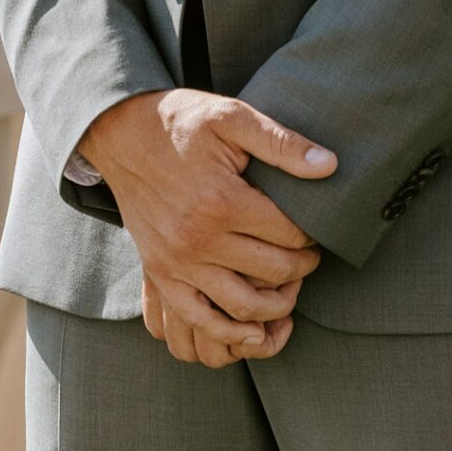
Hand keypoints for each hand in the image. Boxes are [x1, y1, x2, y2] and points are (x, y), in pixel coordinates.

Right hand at [83, 89, 335, 362]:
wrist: (121, 133)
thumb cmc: (182, 122)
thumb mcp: (231, 117)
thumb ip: (281, 142)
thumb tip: (330, 165)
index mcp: (222, 200)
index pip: (288, 234)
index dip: (312, 234)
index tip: (317, 229)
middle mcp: (198, 238)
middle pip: (272, 270)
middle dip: (302, 267)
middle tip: (310, 257)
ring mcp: (176, 262)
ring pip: (242, 306)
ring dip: (277, 306)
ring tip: (290, 287)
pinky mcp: (159, 273)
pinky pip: (197, 319)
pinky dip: (229, 334)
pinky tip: (254, 331)